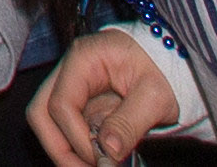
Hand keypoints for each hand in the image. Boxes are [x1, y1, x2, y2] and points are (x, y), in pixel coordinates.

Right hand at [31, 33, 179, 166]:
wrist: (175, 61)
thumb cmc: (165, 69)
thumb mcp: (155, 96)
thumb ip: (129, 123)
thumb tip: (107, 151)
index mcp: (83, 59)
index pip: (61, 103)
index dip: (77, 137)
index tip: (102, 159)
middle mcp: (69, 71)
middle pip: (41, 112)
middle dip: (59, 147)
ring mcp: (73, 87)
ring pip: (48, 121)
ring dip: (66, 149)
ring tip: (94, 165)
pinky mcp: (82, 102)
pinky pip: (69, 127)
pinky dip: (80, 146)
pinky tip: (99, 157)